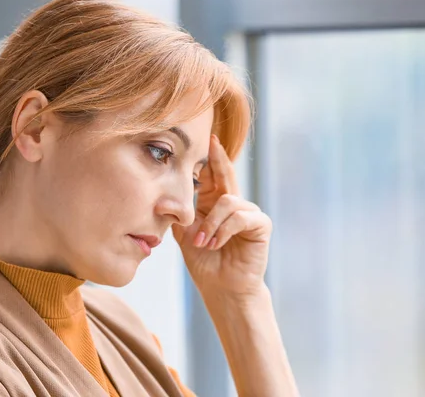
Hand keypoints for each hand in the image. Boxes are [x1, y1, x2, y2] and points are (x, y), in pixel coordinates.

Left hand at [172, 135, 272, 297]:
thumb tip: (164, 200)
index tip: (205, 138)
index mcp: (214, 204)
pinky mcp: (260, 225)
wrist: (221, 288)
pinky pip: (241, 217)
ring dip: (211, 224)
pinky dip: (224, 230)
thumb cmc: (205, 263)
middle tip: (211, 142)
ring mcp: (248, 213)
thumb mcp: (185, 236)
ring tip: (202, 243)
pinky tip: (216, 244)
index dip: (208, 158)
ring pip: (228, 201)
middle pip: (226, 174)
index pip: (211, 176)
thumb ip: (179, 216)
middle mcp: (233, 204)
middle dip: (218, 158)